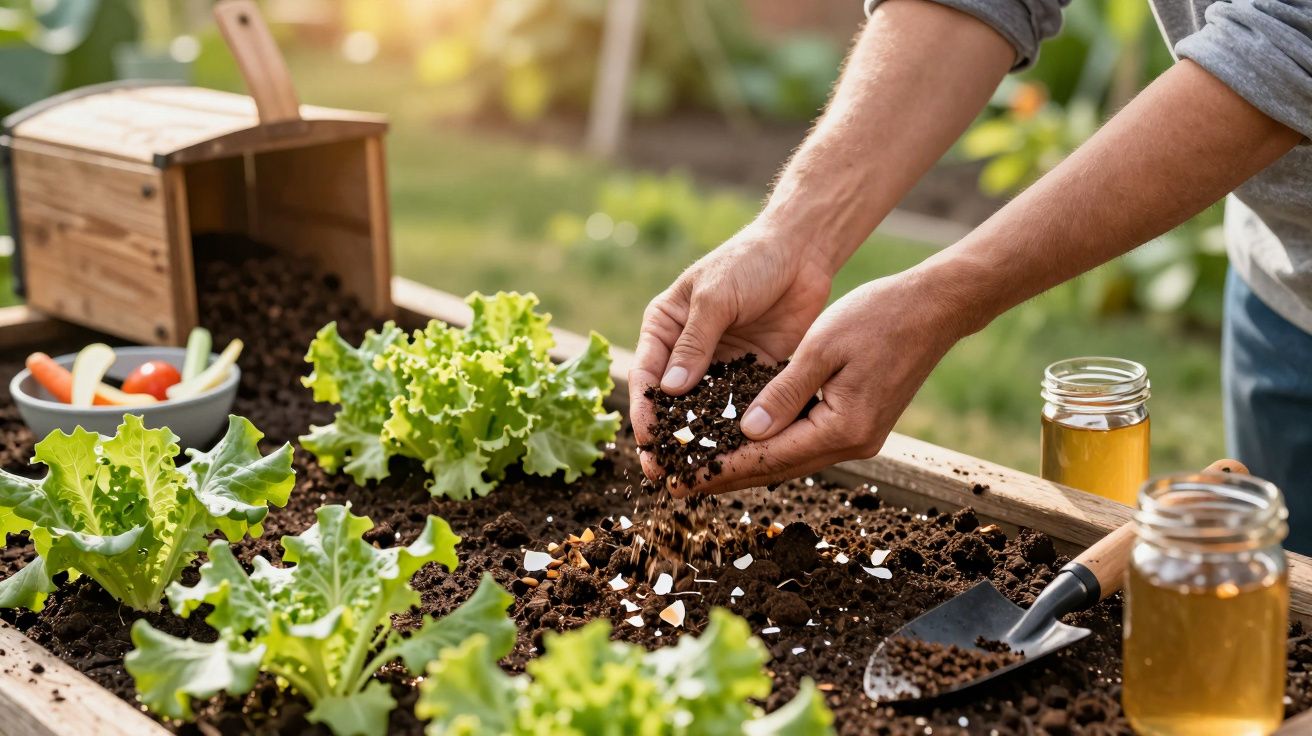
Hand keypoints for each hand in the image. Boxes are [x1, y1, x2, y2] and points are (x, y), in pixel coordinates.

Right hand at [629, 221, 833, 481]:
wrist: (801, 251)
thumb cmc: (748, 261)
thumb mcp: (715, 297)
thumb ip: (695, 343)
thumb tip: (669, 391)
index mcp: (665, 327)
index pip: (646, 375)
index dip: (644, 411)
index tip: (647, 442)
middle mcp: (686, 350)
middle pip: (671, 402)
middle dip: (667, 437)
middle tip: (663, 474)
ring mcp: (719, 364)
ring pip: (704, 411)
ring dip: (700, 441)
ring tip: (697, 475)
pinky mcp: (752, 372)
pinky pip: (739, 407)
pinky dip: (736, 431)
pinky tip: (736, 457)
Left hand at [669, 270, 963, 496]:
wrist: (933, 309)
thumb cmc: (878, 317)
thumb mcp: (820, 348)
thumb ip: (782, 393)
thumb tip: (747, 432)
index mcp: (842, 427)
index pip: (769, 456)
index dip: (721, 468)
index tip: (682, 478)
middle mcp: (853, 444)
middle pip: (778, 468)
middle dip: (726, 476)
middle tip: (678, 483)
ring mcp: (860, 438)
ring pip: (791, 460)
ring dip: (747, 466)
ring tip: (702, 469)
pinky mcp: (861, 426)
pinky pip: (807, 445)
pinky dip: (773, 448)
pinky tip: (745, 445)